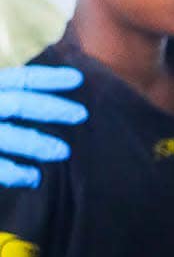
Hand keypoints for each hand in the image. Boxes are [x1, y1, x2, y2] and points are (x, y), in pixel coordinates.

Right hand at [0, 64, 85, 187]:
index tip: (78, 79)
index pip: (17, 79)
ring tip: (63, 151)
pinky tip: (33, 178)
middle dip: (51, 108)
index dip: (47, 78)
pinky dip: (15, 173)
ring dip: (36, 143)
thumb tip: (44, 100)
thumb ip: (8, 98)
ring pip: (7, 136)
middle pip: (17, 104)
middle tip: (81, 114)